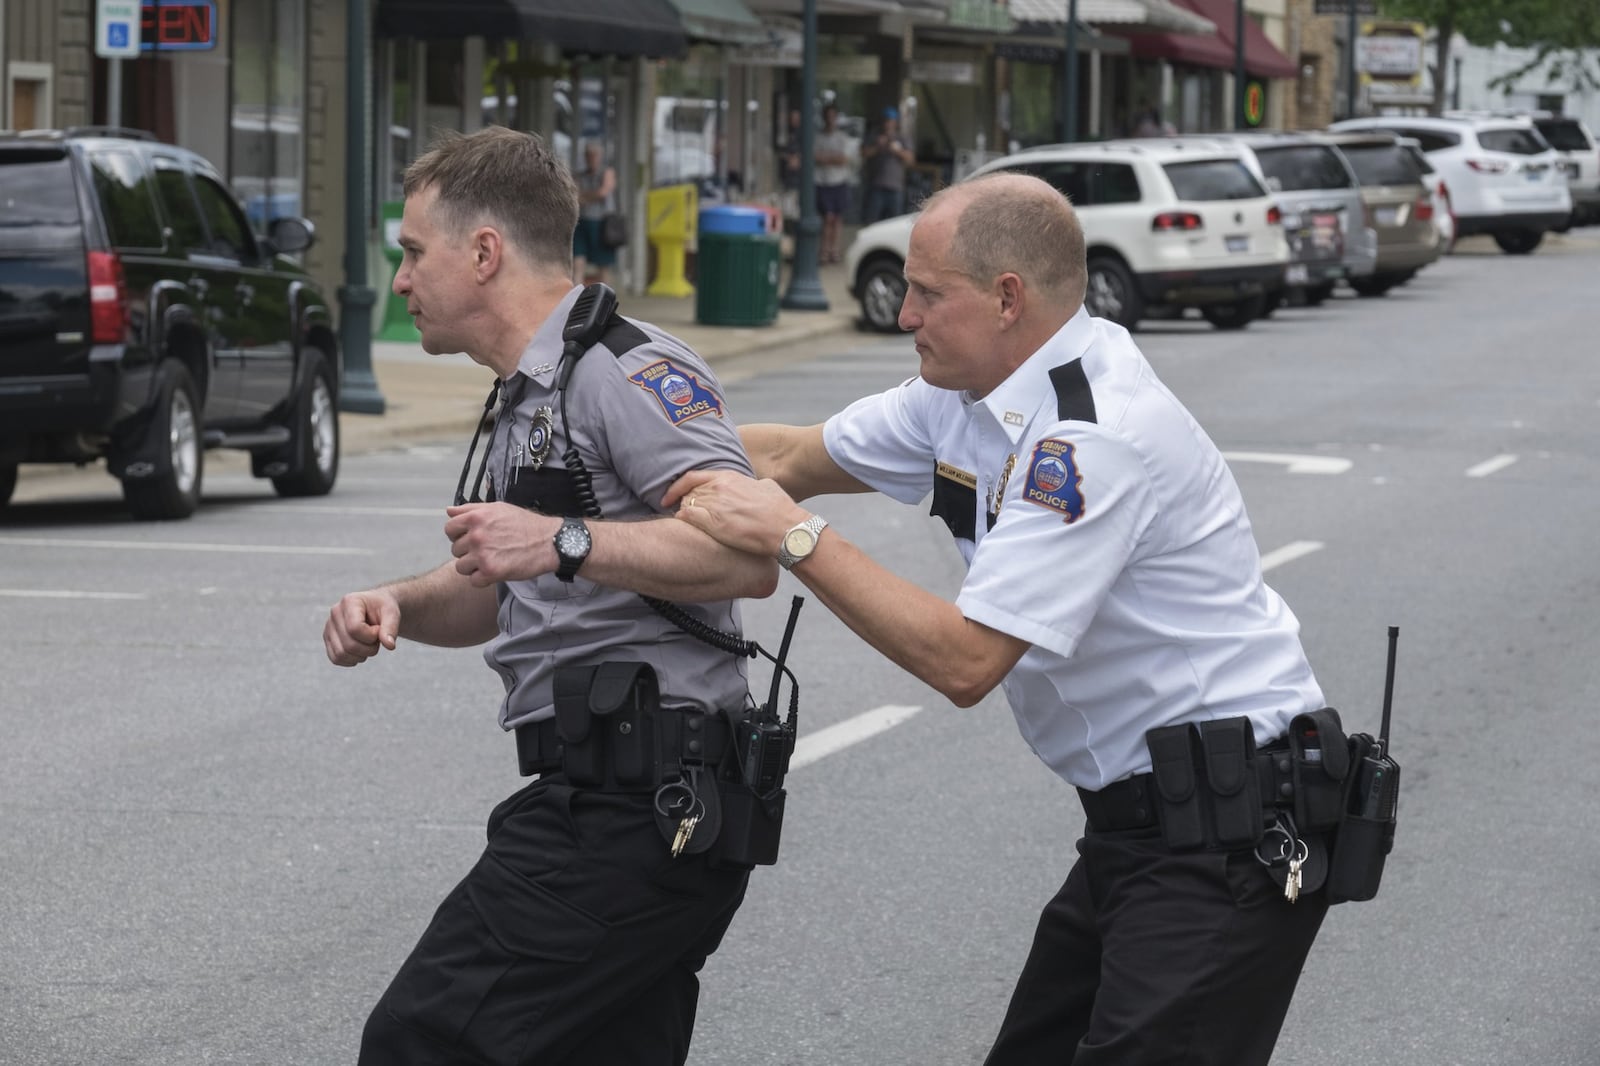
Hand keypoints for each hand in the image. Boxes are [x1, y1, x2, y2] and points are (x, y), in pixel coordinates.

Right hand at [324, 589, 400, 665]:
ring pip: (341, 654)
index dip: (371, 636)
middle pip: (349, 645)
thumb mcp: (392, 613)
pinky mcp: (328, 638)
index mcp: (350, 601)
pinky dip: (351, 660)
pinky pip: (336, 659)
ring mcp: (329, 626)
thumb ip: (391, 627)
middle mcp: (335, 613)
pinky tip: (361, 651)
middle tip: (377, 639)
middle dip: (369, 648)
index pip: (355, 629)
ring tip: (369, 644)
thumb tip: (389, 645)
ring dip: (361, 655)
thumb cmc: (384, 609)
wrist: (377, 609)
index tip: (378, 629)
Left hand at [445, 502, 551, 585]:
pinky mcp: (491, 571)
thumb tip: (449, 511)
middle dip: (468, 551)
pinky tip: (495, 570)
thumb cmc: (526, 524)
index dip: (458, 534)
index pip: (449, 528)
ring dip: (474, 567)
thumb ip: (470, 509)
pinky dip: (483, 579)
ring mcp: (483, 554)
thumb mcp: (498, 508)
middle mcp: (477, 535)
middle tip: (487, 549)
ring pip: (461, 567)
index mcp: (476, 518)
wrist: (548, 542)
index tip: (469, 538)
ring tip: (490, 560)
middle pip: (455, 549)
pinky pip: (473, 581)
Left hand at [665, 470, 808, 556]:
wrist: (786, 528)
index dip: (677, 486)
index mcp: (729, 477)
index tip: (670, 494)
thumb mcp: (766, 486)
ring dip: (683, 512)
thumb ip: (751, 484)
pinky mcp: (715, 524)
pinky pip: (688, 518)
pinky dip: (682, 520)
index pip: (693, 477)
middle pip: (688, 492)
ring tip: (689, 522)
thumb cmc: (780, 509)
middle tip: (681, 512)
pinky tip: (683, 525)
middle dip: (682, 502)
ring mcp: (715, 506)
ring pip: (686, 505)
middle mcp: (719, 488)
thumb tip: (752, 486)